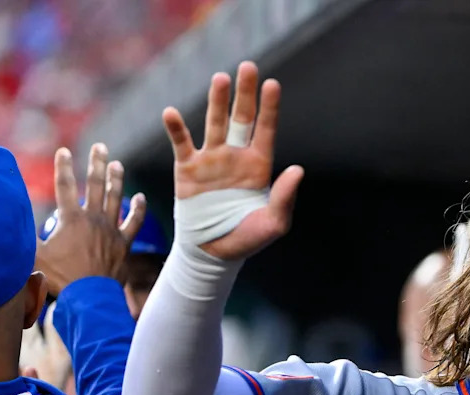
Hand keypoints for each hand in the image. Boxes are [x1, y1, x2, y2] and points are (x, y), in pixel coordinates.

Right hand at [35, 143, 146, 296]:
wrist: (90, 297)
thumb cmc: (59, 278)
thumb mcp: (33, 255)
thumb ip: (22, 235)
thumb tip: (5, 219)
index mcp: (71, 219)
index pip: (65, 186)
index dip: (64, 167)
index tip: (64, 151)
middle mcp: (93, 219)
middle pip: (95, 185)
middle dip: (96, 163)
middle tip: (100, 147)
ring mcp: (111, 230)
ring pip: (116, 198)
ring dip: (116, 179)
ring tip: (117, 164)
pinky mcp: (123, 244)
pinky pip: (134, 222)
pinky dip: (138, 209)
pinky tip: (141, 197)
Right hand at [162, 61, 303, 260]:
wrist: (213, 253)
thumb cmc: (247, 239)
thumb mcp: (273, 223)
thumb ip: (285, 197)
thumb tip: (298, 169)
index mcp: (259, 166)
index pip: (266, 130)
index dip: (269, 108)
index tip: (273, 84)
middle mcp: (236, 156)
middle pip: (241, 118)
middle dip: (244, 93)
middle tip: (248, 67)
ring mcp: (211, 160)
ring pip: (214, 123)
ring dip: (216, 101)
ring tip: (220, 78)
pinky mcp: (188, 169)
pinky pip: (182, 144)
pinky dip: (176, 128)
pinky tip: (171, 112)